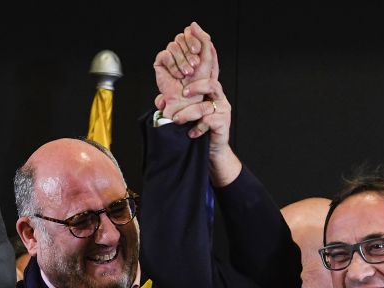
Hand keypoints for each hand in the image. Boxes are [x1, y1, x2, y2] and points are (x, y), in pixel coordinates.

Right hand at [154, 22, 214, 115]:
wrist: (187, 100)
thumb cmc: (198, 84)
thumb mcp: (207, 59)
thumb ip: (204, 40)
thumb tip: (193, 24)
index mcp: (191, 48)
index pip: (189, 32)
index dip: (193, 40)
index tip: (197, 52)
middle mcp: (180, 51)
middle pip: (180, 38)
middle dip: (188, 53)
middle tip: (192, 67)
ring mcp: (170, 57)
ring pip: (173, 46)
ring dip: (181, 61)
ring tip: (185, 74)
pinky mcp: (161, 63)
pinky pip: (164, 55)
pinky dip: (172, 65)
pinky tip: (176, 75)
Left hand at [166, 50, 240, 186]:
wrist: (210, 152)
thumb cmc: (196, 129)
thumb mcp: (182, 113)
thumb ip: (171, 104)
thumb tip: (159, 99)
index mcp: (207, 90)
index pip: (207, 69)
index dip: (204, 54)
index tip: (196, 40)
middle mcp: (217, 97)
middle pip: (212, 82)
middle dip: (196, 85)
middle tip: (183, 93)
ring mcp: (222, 110)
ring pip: (207, 104)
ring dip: (190, 112)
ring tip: (178, 120)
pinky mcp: (223, 124)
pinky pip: (210, 122)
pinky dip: (198, 128)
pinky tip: (191, 133)